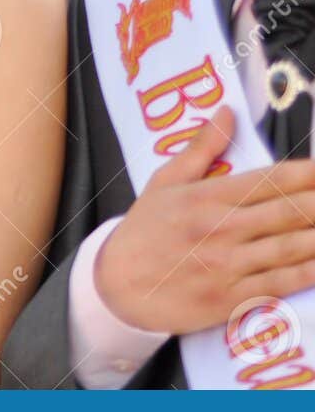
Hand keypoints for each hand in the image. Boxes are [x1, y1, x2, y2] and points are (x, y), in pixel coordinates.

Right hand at [98, 106, 314, 334]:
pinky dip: (307, 272)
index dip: (308, 174)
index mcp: (207, 197)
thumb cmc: (143, 231)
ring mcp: (228, 265)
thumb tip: (227, 113)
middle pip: (290, 211)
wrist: (116, 285)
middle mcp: (221, 228)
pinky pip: (280, 283)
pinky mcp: (231, 298)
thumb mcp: (164, 183)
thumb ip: (200, 148)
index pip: (271, 180)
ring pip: (291, 247)